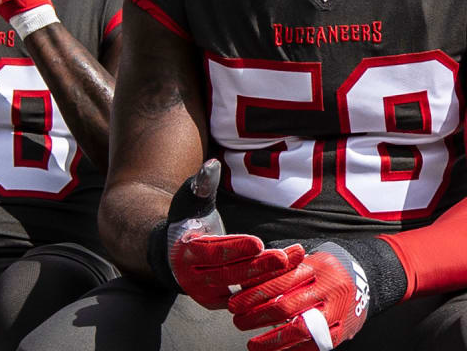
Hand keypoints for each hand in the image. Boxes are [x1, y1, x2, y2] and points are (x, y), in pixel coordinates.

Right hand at [151, 161, 299, 308]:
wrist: (172, 252)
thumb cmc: (186, 220)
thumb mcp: (190, 200)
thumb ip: (202, 184)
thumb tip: (212, 164)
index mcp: (184, 253)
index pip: (212, 252)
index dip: (236, 248)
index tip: (258, 243)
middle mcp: (193, 280)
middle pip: (229, 274)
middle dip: (258, 266)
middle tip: (283, 257)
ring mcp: (207, 295)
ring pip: (242, 289)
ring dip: (270, 276)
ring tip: (294, 259)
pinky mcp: (222, 303)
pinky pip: (247, 297)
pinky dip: (268, 285)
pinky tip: (291, 272)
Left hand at [228, 242, 370, 350]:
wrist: (365, 279)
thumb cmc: (325, 270)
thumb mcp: (306, 260)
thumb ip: (280, 269)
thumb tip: (244, 283)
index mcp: (317, 266)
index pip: (280, 280)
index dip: (254, 294)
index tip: (235, 304)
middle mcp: (330, 288)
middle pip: (288, 306)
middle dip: (258, 317)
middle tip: (239, 322)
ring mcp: (339, 311)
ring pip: (302, 330)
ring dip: (273, 341)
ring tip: (253, 345)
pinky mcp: (344, 331)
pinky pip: (317, 346)